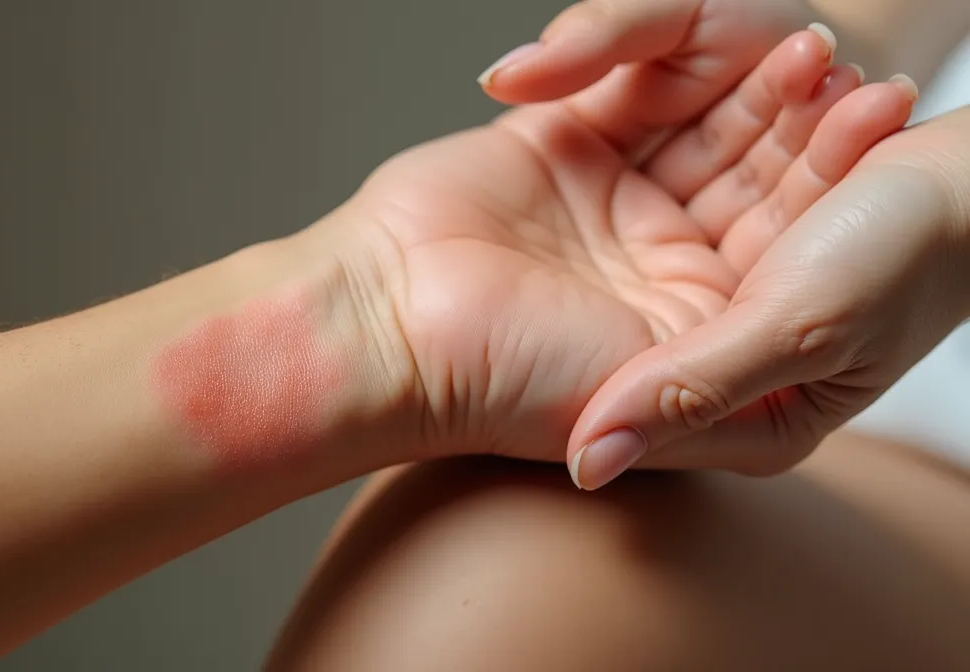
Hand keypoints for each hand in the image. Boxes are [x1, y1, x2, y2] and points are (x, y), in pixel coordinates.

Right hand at [330, 28, 915, 469]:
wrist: (388, 334)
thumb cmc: (507, 377)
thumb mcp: (656, 394)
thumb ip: (730, 385)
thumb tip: (803, 383)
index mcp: (691, 321)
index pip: (785, 236)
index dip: (832, 178)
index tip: (872, 123)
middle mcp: (654, 258)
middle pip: (748, 168)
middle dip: (794, 117)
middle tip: (832, 64)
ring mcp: (606, 197)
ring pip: (694, 117)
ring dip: (739, 80)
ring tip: (784, 46)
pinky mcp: (555, 142)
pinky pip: (621, 81)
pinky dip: (653, 54)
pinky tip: (697, 38)